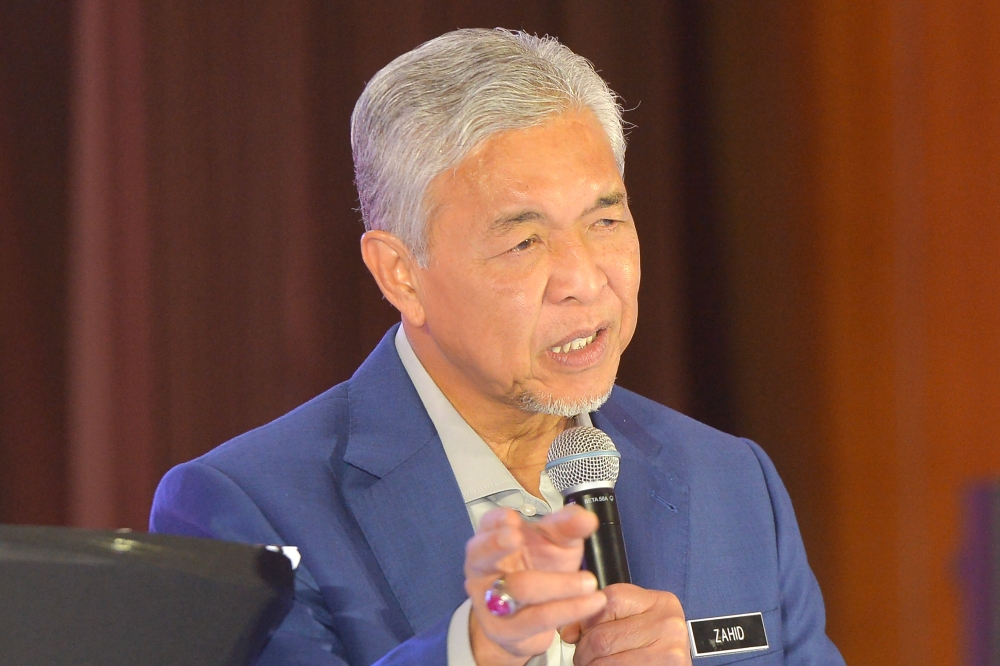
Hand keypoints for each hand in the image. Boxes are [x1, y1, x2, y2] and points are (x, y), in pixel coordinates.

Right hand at [465, 505, 607, 665]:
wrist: (532, 617)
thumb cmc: (539, 568)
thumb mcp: (556, 543)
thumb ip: (568, 527)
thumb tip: (585, 518)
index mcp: (494, 537)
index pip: (489, 523)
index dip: (497, 520)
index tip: (511, 518)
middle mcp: (482, 566)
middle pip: (484, 554)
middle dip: (498, 544)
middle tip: (516, 537)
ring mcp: (487, 598)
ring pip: (517, 588)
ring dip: (557, 585)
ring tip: (588, 581)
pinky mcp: (503, 628)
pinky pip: (536, 618)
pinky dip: (566, 609)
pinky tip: (589, 602)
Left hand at [562, 584, 690, 665]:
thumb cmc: (655, 648)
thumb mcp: (635, 622)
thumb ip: (602, 617)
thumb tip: (567, 630)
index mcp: (660, 602)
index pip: (609, 600)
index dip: (586, 619)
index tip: (580, 633)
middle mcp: (669, 623)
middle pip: (602, 636)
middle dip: (584, 652)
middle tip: (585, 659)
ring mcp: (670, 650)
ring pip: (605, 660)